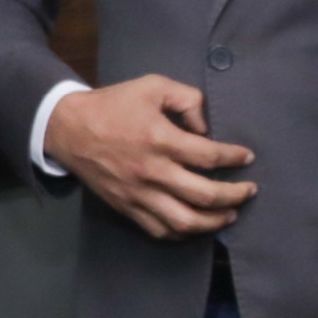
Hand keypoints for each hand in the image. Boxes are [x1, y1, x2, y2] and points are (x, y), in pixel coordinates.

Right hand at [41, 74, 254, 238]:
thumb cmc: (113, 105)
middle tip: (249, 191)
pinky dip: (184, 232)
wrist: (68, 129)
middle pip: (204, 195)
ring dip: (214, 222)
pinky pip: (160, 230)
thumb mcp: (152, 86)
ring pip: (185, 221)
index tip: (247, 158)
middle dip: (234, 195)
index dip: (234, 158)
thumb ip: (187, 99)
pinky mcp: (127, 208)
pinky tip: (198, 225)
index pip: (209, 156)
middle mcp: (152, 172)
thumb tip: (206, 128)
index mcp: (160, 139)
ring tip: (230, 214)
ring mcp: (139, 194)